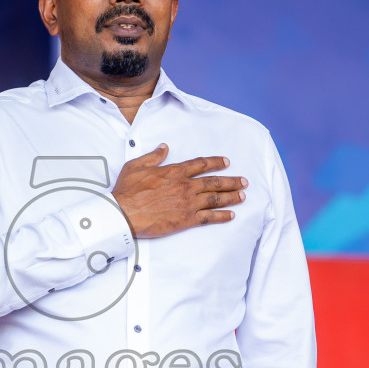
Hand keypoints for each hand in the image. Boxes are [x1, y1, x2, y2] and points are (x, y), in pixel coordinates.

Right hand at [111, 144, 246, 237]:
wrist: (124, 214)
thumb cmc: (127, 191)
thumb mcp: (137, 166)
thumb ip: (154, 156)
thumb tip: (164, 147)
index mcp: (174, 172)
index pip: (200, 164)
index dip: (215, 162)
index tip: (226, 162)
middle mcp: (185, 186)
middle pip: (214, 182)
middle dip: (231, 181)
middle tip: (244, 181)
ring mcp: (188, 204)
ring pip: (216, 199)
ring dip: (231, 197)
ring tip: (243, 196)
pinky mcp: (186, 220)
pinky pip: (209, 217)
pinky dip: (222, 216)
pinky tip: (231, 215)